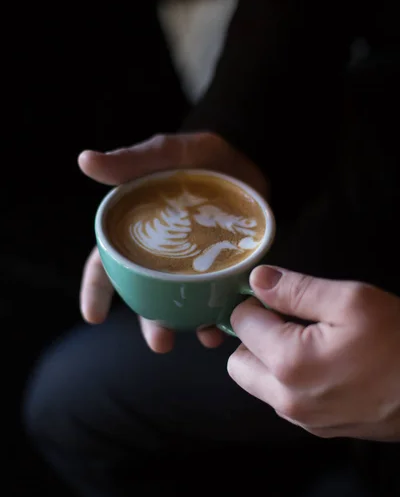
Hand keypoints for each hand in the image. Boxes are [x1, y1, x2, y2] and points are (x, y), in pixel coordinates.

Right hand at [79, 132, 267, 352]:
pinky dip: (224, 309)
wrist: (246, 154)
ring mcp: (195, 261)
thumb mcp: (164, 154)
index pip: (108, 262)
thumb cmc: (196, 153)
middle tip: (161, 343)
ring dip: (191, 323)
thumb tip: (85, 161)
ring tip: (204, 338)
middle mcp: (163, 252)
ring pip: (185, 300)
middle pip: (149, 293)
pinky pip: (222, 293)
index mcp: (138, 230)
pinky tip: (230, 322)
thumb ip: (130, 162)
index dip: (97, 289)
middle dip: (152, 321)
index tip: (93, 317)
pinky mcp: (225, 263)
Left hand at [228, 265, 399, 440]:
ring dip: (269, 360)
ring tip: (308, 341)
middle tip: (287, 320)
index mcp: (288, 364)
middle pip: (238, 362)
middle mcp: (286, 399)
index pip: (241, 323)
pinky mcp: (319, 429)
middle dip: (253, 337)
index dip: (256, 303)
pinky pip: (284, 400)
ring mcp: (303, 419)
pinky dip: (290, 380)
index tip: (279, 297)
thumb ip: (296, 289)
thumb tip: (258, 280)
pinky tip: (324, 365)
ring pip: (258, 384)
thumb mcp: (351, 301)